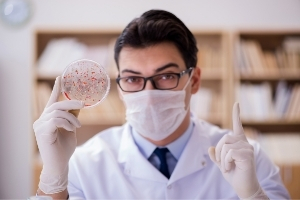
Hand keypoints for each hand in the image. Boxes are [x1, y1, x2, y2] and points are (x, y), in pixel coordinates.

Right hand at [33, 76, 83, 193]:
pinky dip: (67, 123)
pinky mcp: (42, 131)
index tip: (60, 77)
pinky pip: (56, 120)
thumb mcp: (71, 129)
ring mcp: (39, 126)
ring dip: (71, 118)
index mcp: (48, 119)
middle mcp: (41, 120)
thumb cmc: (64, 148)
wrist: (60, 164)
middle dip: (71, 103)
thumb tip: (78, 106)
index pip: (52, 101)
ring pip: (57, 112)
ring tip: (78, 126)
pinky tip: (71, 129)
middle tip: (83, 104)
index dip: (56, 89)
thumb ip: (72, 117)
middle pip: (56, 105)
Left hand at [208, 102, 265, 198]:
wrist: (243, 187)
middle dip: (219, 151)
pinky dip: (226, 162)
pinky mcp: (247, 155)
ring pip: (225, 146)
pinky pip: (229, 153)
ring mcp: (247, 148)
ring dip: (222, 158)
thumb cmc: (234, 175)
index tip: (236, 103)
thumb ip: (216, 156)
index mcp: (239, 143)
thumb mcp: (222, 164)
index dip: (236, 114)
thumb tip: (209, 148)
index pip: (237, 126)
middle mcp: (245, 143)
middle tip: (223, 163)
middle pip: (224, 138)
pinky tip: (230, 168)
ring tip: (228, 167)